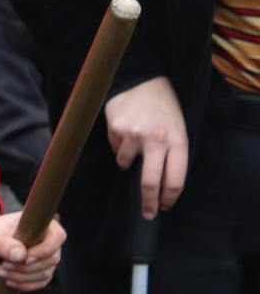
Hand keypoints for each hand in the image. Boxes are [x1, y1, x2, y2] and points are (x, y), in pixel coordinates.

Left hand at [0, 210, 65, 290]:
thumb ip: (4, 245)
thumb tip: (21, 256)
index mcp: (39, 224)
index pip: (58, 236)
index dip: (45, 250)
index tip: (24, 259)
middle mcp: (47, 240)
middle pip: (52, 258)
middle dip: (26, 267)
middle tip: (3, 266)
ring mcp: (45, 257)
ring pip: (46, 273)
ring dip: (22, 277)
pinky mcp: (39, 271)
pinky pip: (41, 282)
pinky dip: (25, 285)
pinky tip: (8, 281)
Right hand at [103, 76, 186, 216]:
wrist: (142, 80)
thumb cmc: (163, 107)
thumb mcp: (177, 127)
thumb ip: (172, 152)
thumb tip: (162, 183)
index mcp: (177, 140)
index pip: (175, 178)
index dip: (169, 197)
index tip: (164, 207)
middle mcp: (156, 139)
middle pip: (150, 182)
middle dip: (148, 202)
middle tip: (147, 213)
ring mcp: (134, 135)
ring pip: (126, 164)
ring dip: (128, 161)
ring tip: (134, 143)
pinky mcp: (115, 130)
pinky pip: (115, 148)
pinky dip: (119, 145)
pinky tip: (125, 130)